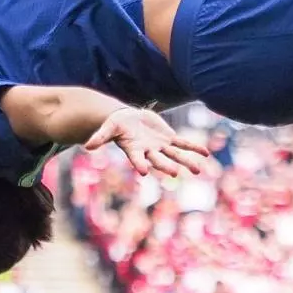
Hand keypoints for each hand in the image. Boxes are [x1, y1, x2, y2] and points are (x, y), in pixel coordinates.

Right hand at [84, 108, 209, 176]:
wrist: (129, 119)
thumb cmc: (117, 125)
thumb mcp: (108, 127)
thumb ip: (100, 137)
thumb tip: (86, 146)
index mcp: (134, 150)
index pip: (137, 159)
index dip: (139, 164)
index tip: (142, 171)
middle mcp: (149, 152)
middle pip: (159, 160)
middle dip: (166, 166)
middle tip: (174, 173)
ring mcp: (161, 146)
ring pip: (175, 155)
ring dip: (186, 162)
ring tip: (198, 170)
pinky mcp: (169, 138)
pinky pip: (184, 144)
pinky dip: (194, 147)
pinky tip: (205, 153)